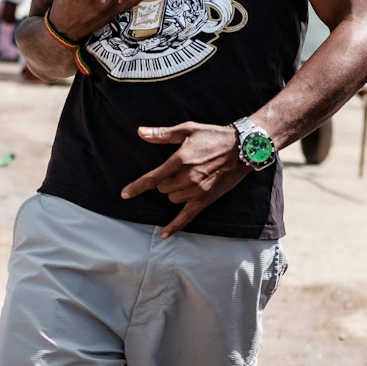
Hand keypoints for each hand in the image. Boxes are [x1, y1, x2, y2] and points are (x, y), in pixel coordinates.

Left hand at [121, 122, 248, 237]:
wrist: (242, 149)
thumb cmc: (213, 136)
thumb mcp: (187, 130)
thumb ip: (162, 134)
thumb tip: (140, 132)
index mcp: (180, 160)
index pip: (153, 178)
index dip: (137, 187)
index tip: (124, 194)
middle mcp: (188, 178)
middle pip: (162, 189)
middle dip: (164, 182)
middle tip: (177, 169)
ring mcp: (197, 191)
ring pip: (172, 199)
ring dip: (173, 192)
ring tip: (186, 178)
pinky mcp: (205, 199)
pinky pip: (186, 217)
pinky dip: (174, 226)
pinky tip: (163, 235)